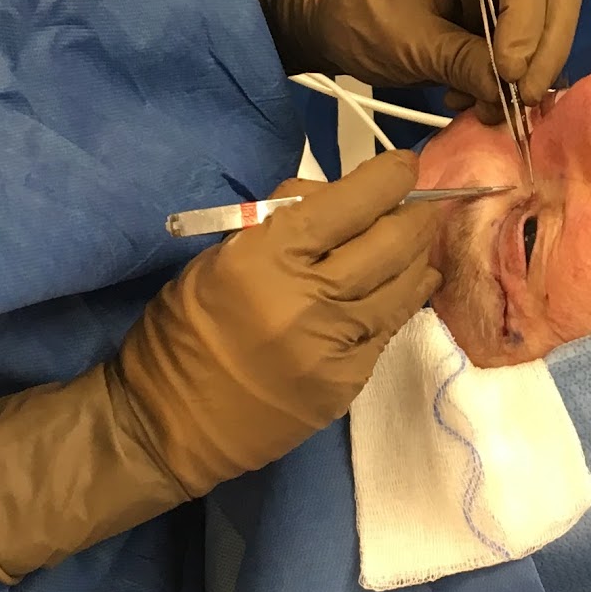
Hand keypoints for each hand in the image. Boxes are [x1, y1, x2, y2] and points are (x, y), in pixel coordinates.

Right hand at [0, 151, 438, 580]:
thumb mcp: (219, 258)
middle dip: (415, 216)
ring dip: (418, 258)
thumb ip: (278, 225)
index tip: (404, 166)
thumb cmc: (183, 331)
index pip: (348, 203)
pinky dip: (403, 301)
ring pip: (402, 288)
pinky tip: (409, 287)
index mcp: (266, 258)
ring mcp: (333, 347)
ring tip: (420, 243)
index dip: (387, 178)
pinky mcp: (345, 384)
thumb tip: (334, 198)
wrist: (167, 424)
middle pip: (389, 243)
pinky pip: (389, 330)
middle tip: (423, 204)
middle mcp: (308, 299)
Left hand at [243, 0, 580, 121]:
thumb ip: (459, 60)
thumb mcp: (408, 42)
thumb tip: (507, 89)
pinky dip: (512, 88)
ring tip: (487, 108)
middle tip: (523, 99)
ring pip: (551, 32)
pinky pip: (531, 59)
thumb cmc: (364, 16)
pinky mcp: (507, 32)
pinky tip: (476, 104)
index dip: (527, 22)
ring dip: (529, 76)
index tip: (510, 70)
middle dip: (544, 52)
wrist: (338, 26)